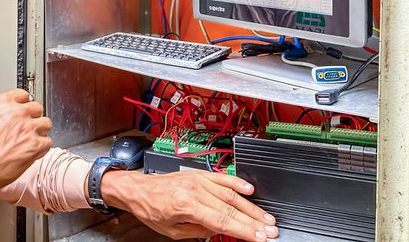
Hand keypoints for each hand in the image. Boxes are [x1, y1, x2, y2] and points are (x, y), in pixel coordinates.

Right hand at [0, 89, 52, 192]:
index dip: (24, 105)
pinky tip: (32, 153)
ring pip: (46, 123)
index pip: (23, 95)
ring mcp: (28, 127)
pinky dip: (42, 148)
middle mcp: (17, 112)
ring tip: (30, 142)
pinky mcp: (35, 145)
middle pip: (37, 108)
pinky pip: (48, 142)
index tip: (24, 111)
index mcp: (2, 103)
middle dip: (33, 118)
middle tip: (26, 129)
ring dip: (40, 132)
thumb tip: (5, 118)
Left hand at [100, 170, 278, 240]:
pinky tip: (250, 190)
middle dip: (253, 220)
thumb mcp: (173, 232)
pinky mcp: (198, 174)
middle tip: (270, 229)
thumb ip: (199, 231)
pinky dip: (237, 183)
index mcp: (187, 205)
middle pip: (230, 207)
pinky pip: (221, 177)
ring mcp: (197, 179)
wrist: (138, 189)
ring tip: (266, 216)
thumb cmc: (151, 210)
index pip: (223, 221)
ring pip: (230, 193)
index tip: (260, 237)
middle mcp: (194, 189)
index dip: (244, 230)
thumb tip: (220, 231)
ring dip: (250, 205)